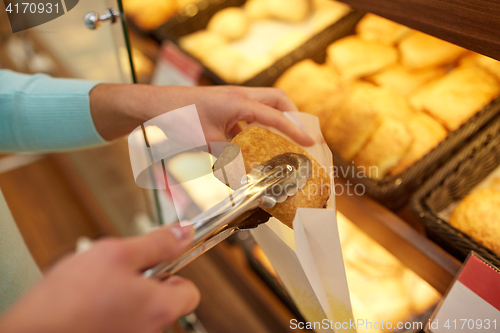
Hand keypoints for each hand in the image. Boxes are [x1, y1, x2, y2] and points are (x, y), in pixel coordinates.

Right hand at [0, 224, 199, 332]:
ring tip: (96, 286)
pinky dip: (108, 310)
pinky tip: (87, 302)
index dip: (176, 273)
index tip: (160, 261)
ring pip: (137, 308)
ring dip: (123, 294)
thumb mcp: (117, 254)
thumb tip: (184, 232)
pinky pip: (119, 321)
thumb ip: (156, 243)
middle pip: (161, 299)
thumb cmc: (69, 299)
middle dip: (145, 281)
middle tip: (119, 270)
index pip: (190, 292)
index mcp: (160, 308)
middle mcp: (150, 330)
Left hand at [89, 84, 313, 145]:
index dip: (296, 129)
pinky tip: (251, 145)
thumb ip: (228, 160)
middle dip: (292, 114)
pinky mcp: (222, 107)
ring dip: (273, 121)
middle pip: (276, 99)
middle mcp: (239, 96)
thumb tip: (244, 180)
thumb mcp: (205, 142)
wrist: (151, 105)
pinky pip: (247, 115)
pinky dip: (255, 128)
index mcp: (239, 101)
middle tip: (300, 134)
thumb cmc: (176, 117)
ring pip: (262, 105)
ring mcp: (230, 100)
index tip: (311, 142)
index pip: (276, 114)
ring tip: (281, 142)